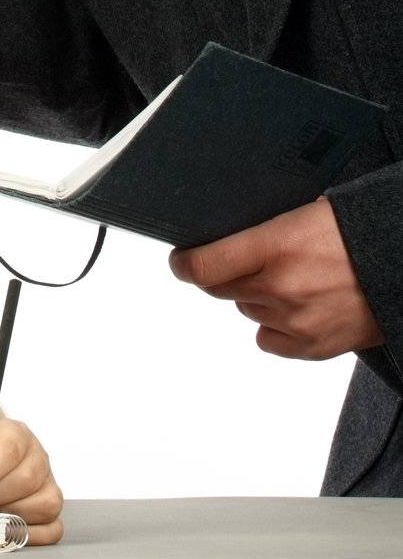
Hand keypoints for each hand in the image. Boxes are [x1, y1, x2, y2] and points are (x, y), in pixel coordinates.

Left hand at [0, 417, 62, 542]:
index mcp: (13, 432)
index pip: (9, 449)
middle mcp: (35, 456)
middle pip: (27, 480)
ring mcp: (46, 485)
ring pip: (44, 504)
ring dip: (10, 518)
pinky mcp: (49, 513)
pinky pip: (53, 530)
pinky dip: (30, 536)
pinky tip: (4, 532)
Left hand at [169, 197, 383, 358]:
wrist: (399, 263)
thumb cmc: (354, 230)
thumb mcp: (301, 212)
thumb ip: (261, 231)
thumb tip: (221, 239)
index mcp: (275, 245)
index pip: (205, 265)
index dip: (183, 264)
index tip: (179, 261)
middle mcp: (281, 287)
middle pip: (220, 290)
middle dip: (224, 274)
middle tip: (247, 261)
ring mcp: (296, 321)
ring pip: (246, 310)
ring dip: (255, 296)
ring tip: (289, 277)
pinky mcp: (311, 346)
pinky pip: (268, 338)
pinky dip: (274, 324)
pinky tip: (296, 304)